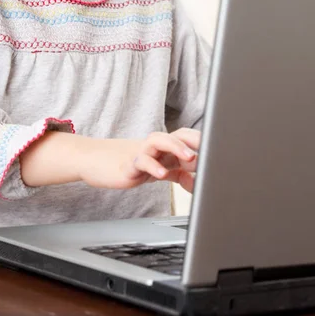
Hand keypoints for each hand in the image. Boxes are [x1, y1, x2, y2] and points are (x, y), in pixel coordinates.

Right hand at [79, 128, 199, 192]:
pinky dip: (153, 166)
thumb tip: (198, 181)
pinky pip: (141, 162)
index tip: (220, 150)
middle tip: (211, 150)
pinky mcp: (127, 164)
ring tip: (190, 158)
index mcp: (163, 147)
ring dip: (177, 147)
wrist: (94, 161)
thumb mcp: (157, 170)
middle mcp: (154, 146)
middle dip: (195, 141)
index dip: (203, 142)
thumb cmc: (127, 164)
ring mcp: (141, 153)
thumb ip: (177, 173)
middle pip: (177, 134)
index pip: (186, 137)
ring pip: (160, 141)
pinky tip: (162, 174)